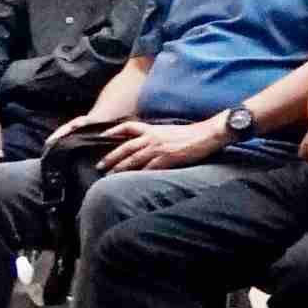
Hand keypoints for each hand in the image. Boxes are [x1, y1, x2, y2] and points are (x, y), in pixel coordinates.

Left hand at [104, 109, 235, 174]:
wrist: (208, 133)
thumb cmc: (192, 133)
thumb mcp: (169, 130)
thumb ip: (156, 136)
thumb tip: (146, 144)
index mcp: (153, 129)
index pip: (127, 127)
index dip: (113, 131)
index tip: (102, 136)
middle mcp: (152, 138)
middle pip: (125, 148)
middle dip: (110, 158)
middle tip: (100, 166)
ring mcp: (158, 148)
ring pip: (133, 159)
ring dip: (120, 168)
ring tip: (110, 175)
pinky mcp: (167, 158)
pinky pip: (149, 168)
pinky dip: (139, 174)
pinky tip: (132, 180)